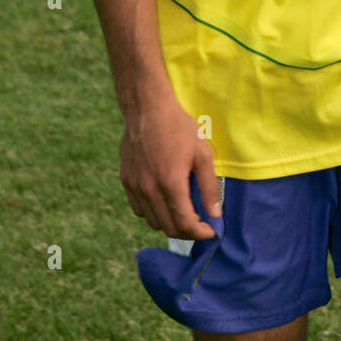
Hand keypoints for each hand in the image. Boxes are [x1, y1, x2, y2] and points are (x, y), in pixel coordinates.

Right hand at [120, 93, 221, 239]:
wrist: (147, 108)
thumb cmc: (179, 128)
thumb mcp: (202, 153)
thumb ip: (209, 187)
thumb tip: (215, 214)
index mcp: (171, 183)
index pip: (185, 223)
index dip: (200, 232)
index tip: (210, 230)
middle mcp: (150, 190)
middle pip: (168, 228)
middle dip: (187, 232)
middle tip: (200, 225)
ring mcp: (135, 186)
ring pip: (152, 221)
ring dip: (169, 224)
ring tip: (182, 214)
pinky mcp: (126, 181)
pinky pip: (138, 209)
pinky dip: (152, 213)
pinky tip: (163, 202)